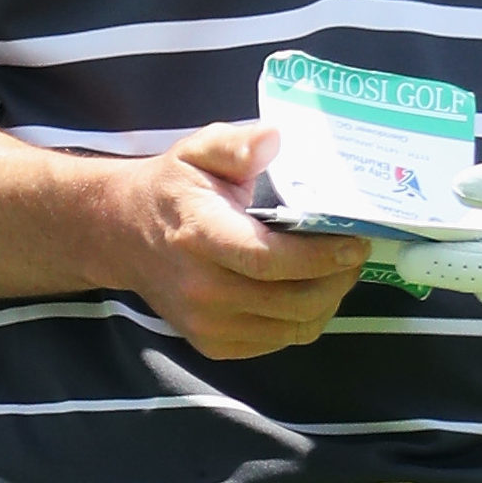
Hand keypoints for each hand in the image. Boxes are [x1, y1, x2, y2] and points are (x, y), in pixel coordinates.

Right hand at [85, 122, 368, 359]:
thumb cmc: (172, 188)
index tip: (355, 241)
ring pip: (292, 327)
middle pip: (291, 300)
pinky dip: (303, 320)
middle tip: (356, 254)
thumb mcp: (197, 150)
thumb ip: (236, 144)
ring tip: (339, 271)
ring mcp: (206, 324)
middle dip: (337, 279)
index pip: (269, 259)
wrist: (124, 235)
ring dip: (327, 301)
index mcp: (201, 236)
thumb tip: (274, 137)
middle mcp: (202, 288)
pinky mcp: (213, 345)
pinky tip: (308, 290)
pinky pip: (277, 341)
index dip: (320, 256)